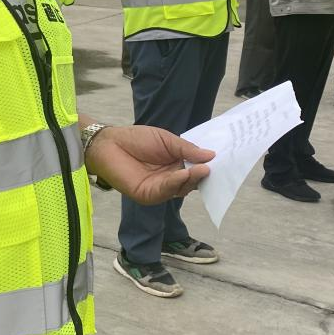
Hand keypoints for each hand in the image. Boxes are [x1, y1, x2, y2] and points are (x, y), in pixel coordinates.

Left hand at [84, 124, 212, 204]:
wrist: (111, 144)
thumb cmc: (137, 139)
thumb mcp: (167, 140)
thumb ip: (187, 149)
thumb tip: (211, 156)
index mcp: (177, 164)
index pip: (196, 168)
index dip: (208, 165)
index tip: (223, 161)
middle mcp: (171, 178)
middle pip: (192, 181)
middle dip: (202, 175)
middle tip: (213, 167)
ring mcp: (161, 188)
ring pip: (182, 188)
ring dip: (192, 179)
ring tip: (202, 169)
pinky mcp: (149, 195)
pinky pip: (166, 191)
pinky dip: (176, 182)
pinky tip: (184, 173)